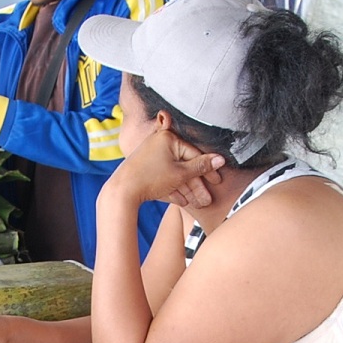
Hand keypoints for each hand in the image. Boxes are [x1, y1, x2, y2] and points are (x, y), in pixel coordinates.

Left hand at [109, 126, 224, 209]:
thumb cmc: (151, 178)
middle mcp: (159, 143)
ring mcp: (151, 156)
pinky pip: (164, 177)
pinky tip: (182, 201)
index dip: (208, 169)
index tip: (217, 181)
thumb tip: (220, 159)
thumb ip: (201, 166)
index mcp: (169, 138)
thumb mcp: (180, 173)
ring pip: (175, 173)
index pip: (194, 154)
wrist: (122, 191)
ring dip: (187, 189)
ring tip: (197, 204)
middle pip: (185, 165)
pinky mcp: (145, 168)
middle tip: (207, 199)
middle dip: (197, 185)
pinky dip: (173, 188)